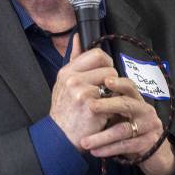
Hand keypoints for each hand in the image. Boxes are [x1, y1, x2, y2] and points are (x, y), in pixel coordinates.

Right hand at [49, 34, 118, 151]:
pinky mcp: (92, 106)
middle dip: (111, 80)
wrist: (60, 137)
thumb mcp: (63, 83)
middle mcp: (72, 79)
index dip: (106, 63)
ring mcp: (82, 92)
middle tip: (104, 93)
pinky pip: (114, 98)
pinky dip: (113, 107)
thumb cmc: (65, 110)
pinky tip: (105, 114)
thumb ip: (74, 60)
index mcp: (66, 72)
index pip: (96, 54)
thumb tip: (78, 36)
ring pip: (114, 83)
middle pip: (109, 68)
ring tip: (104, 103)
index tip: (104, 75)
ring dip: (113, 93)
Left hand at [81, 76, 174, 174]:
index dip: (119, 83)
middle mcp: (144, 110)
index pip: (129, 87)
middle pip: (126, 104)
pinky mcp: (150, 143)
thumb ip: (106, 105)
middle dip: (107, 105)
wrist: (152, 154)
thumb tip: (81, 93)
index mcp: (136, 100)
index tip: (105, 80)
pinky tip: (95, 152)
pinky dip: (108, 149)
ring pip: (123, 129)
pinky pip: (126, 145)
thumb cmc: (128, 129)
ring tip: (84, 142)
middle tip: (90, 106)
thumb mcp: (118, 115)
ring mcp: (149, 126)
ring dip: (101, 137)